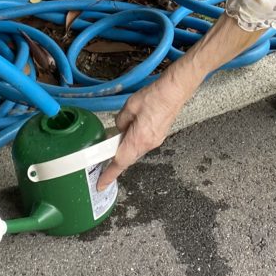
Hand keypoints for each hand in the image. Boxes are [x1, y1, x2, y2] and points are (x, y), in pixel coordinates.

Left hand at [97, 69, 199, 189]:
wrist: (175, 91)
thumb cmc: (154, 97)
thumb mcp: (129, 107)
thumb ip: (120, 121)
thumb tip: (120, 128)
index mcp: (138, 139)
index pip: (120, 162)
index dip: (109, 175)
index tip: (101, 185)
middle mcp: (148, 144)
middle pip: (127, 158)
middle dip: (116, 157)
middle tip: (104, 153)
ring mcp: (156, 141)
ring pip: (135, 150)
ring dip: (126, 146)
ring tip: (119, 133)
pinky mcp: (159, 136)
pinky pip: (143, 143)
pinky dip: (134, 140)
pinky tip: (133, 128)